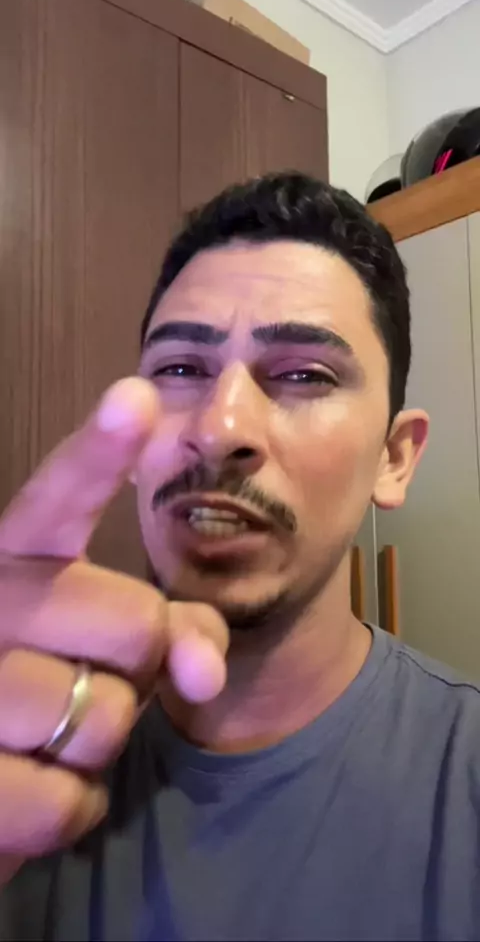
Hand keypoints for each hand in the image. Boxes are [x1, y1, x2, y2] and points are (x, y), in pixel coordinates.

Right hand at [0, 378, 227, 881]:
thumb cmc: (59, 689)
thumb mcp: (118, 647)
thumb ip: (178, 630)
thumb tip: (202, 674)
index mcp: (16, 560)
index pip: (59, 498)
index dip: (99, 450)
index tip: (138, 396)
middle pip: (136, 623)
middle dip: (146, 665)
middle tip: (99, 677)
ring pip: (104, 716)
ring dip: (104, 742)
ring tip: (58, 736)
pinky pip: (65, 800)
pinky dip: (72, 808)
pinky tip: (38, 790)